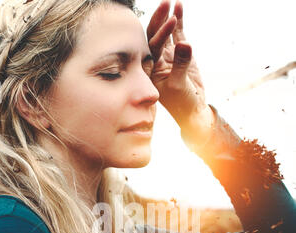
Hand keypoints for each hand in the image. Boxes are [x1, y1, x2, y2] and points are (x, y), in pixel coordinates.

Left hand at [147, 0, 213, 136]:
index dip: (160, 34)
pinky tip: (179, 7)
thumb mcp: (179, 85)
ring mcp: (167, 55)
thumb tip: (184, 43)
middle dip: (158, 20)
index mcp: (150, 69)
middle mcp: (156, 60)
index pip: (152, 47)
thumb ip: (180, 64)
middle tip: (164, 4)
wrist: (192, 110)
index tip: (170, 23)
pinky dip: (179, 21)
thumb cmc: (182, 103)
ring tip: (172, 2)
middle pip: (154, 35)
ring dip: (167, 18)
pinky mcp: (180, 53)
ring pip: (165, 32)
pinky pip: (177, 34)